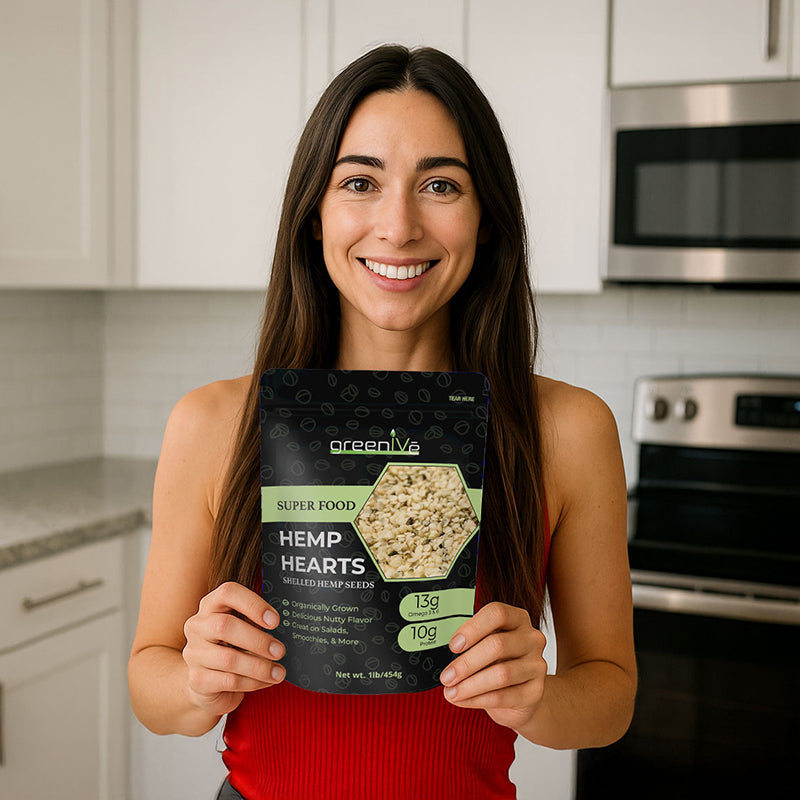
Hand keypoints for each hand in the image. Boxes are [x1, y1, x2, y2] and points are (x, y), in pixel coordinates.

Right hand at [182, 581, 285, 716]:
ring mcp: (194, 653)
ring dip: (260, 667)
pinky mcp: (197, 679)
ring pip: (229, 659)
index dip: (253, 604)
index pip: (228, 592)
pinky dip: (252, 682)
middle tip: (280, 651)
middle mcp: (198, 626)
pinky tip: (266, 681)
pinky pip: (229, 681)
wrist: (207, 682)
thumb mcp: (244, 627)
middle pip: (225, 626)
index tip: (275, 621)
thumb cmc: (232, 647)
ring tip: (279, 672)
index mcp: (211, 605)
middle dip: (258, 640)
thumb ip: (258, 622)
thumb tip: (291, 626)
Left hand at [440, 601, 546, 730]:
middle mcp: (531, 639)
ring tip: (451, 692)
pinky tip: (463, 700)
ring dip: (470, 685)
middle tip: (446, 676)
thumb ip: (471, 642)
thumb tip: (443, 650)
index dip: (473, 628)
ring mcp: (537, 665)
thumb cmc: (498, 662)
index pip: (497, 613)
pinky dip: (478, 700)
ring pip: (501, 674)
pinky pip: (503, 696)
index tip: (453, 645)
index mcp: (518, 619)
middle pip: (497, 645)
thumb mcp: (486, 644)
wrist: (522, 694)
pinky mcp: (535, 692)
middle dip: (466, 663)